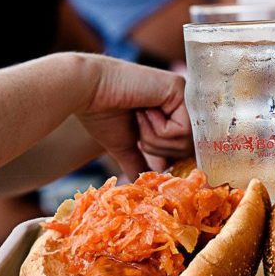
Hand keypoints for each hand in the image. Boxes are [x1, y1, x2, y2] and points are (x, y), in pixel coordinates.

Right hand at [75, 56, 192, 178]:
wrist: (85, 91)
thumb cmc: (102, 114)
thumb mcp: (126, 145)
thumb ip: (139, 162)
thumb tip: (144, 187)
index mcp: (173, 112)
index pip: (185, 149)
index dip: (167, 157)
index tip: (146, 149)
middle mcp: (183, 101)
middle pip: (188, 149)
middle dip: (158, 147)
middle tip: (138, 124)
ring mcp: (184, 94)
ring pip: (187, 142)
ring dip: (155, 137)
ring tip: (140, 115)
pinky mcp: (181, 89)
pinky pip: (183, 130)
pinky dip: (158, 128)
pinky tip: (144, 109)